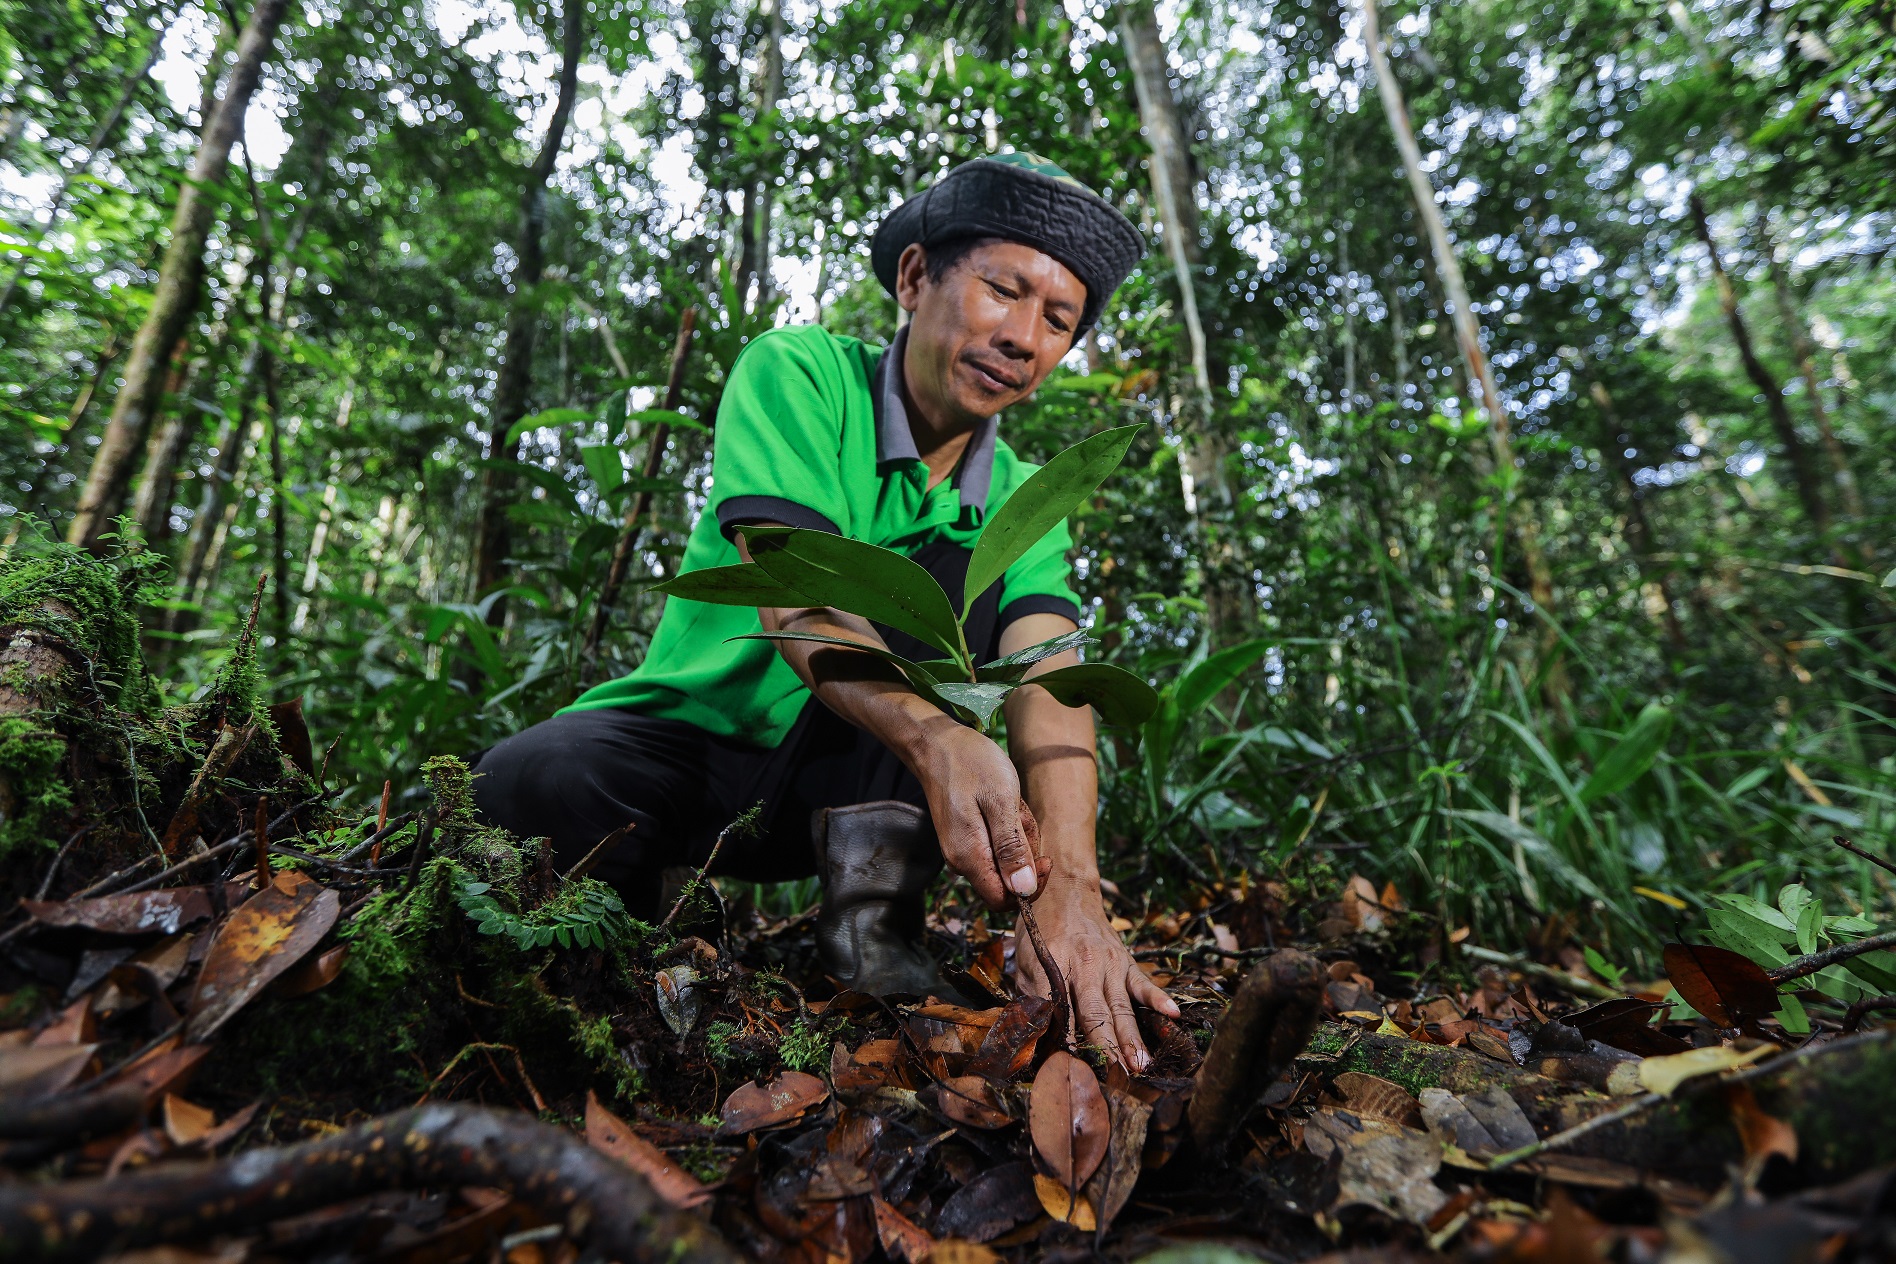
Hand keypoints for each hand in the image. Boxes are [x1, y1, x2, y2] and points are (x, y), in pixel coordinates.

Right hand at [911, 721, 1042, 908]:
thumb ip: (1011, 849)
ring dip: (1018, 837)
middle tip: (1022, 816)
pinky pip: (994, 846)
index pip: (1003, 901)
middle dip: (1025, 853)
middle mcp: (961, 861)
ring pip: (1003, 862)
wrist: (938, 744)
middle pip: (1006, 881)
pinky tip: (1005, 804)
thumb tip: (1024, 891)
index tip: (1045, 858)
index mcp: (969, 857)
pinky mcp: (963, 838)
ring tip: (1012, 804)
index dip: (1030, 888)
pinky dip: (1007, 828)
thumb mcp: (1001, 802)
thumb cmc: (971, 765)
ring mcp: (960, 850)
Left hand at [1016, 880, 1181, 1070]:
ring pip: (1121, 1006)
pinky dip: (1158, 998)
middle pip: (1095, 1013)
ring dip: (1132, 1038)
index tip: (1073, 1068)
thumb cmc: (1040, 931)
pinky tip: (1173, 1013)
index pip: (1061, 1011)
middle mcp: (1084, 965)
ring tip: (1141, 1066)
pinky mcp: (1125, 960)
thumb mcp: (1025, 961)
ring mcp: (1108, 962)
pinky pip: (1143, 982)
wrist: (1063, 889)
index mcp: (1054, 965)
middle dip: (1106, 1048)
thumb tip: (1034, 1035)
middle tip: (1115, 1077)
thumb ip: (1031, 997)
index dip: (1066, 1041)